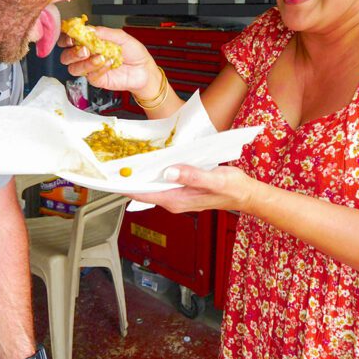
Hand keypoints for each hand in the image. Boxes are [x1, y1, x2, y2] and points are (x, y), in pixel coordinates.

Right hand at [58, 25, 155, 94]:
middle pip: (66, 56)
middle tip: (84, 49)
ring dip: (84, 62)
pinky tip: (109, 63)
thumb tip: (89, 29)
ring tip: (100, 57)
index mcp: (89, 41)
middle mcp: (87, 55)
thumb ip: (104, 33)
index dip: (65, 37)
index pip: (69, 39)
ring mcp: (90, 68)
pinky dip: (99, 68)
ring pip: (74, 68)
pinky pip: (90, 76)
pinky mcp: (97, 80)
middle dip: (72, 52)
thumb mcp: (121, 37)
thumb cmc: (133, 52)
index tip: (71, 36)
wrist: (144, 69)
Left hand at [125, 165, 261, 213]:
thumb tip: (169, 171)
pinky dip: (154, 171)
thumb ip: (192, 176)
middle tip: (115, 161)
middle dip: (130, 178)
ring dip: (141, 174)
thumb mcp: (215, 180)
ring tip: (128, 158)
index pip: (144, 194)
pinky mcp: (182, 189)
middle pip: (144, 190)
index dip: (126, 186)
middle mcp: (174, 200)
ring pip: (152, 185)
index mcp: (177, 200)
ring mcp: (177, 195)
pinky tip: (151, 160)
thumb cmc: (232, 189)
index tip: (113, 176)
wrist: (245, 194)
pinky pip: (162, 181)